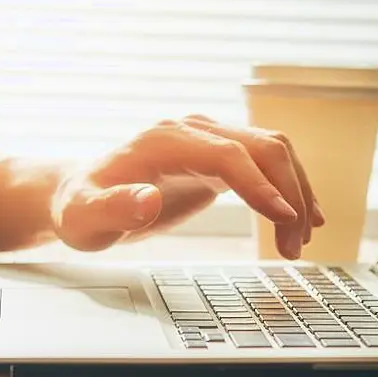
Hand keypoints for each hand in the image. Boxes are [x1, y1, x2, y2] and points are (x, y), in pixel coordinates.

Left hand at [52, 115, 324, 258]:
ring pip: (272, 152)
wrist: (78, 195)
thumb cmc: (79, 208)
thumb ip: (113, 209)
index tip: (284, 218)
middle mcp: (192, 131)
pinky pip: (265, 163)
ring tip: (299, 241)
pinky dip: (287, 188)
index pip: (228, 153)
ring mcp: (208, 139)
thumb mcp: (84, 217)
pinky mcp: (217, 156)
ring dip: (295, 193)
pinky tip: (298, 219)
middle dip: (288, 195)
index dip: (260, 184)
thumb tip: (148, 200)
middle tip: (295, 245)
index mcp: (164, 140)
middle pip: (262, 147)